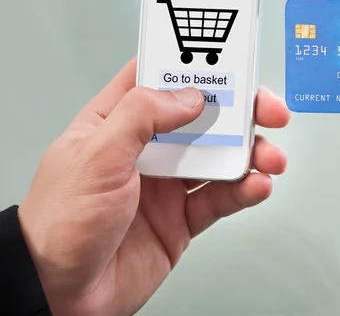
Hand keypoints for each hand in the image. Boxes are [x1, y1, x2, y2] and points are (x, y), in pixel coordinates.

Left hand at [17, 57, 289, 315]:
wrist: (63, 294)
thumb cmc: (59, 223)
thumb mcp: (95, 155)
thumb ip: (141, 116)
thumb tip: (188, 96)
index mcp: (117, 122)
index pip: (160, 78)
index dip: (195, 65)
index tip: (230, 59)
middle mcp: (146, 149)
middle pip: (203, 116)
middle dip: (240, 111)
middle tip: (267, 111)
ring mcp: (167, 183)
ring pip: (220, 156)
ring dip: (251, 153)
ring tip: (270, 158)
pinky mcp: (182, 217)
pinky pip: (221, 197)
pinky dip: (244, 190)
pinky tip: (255, 185)